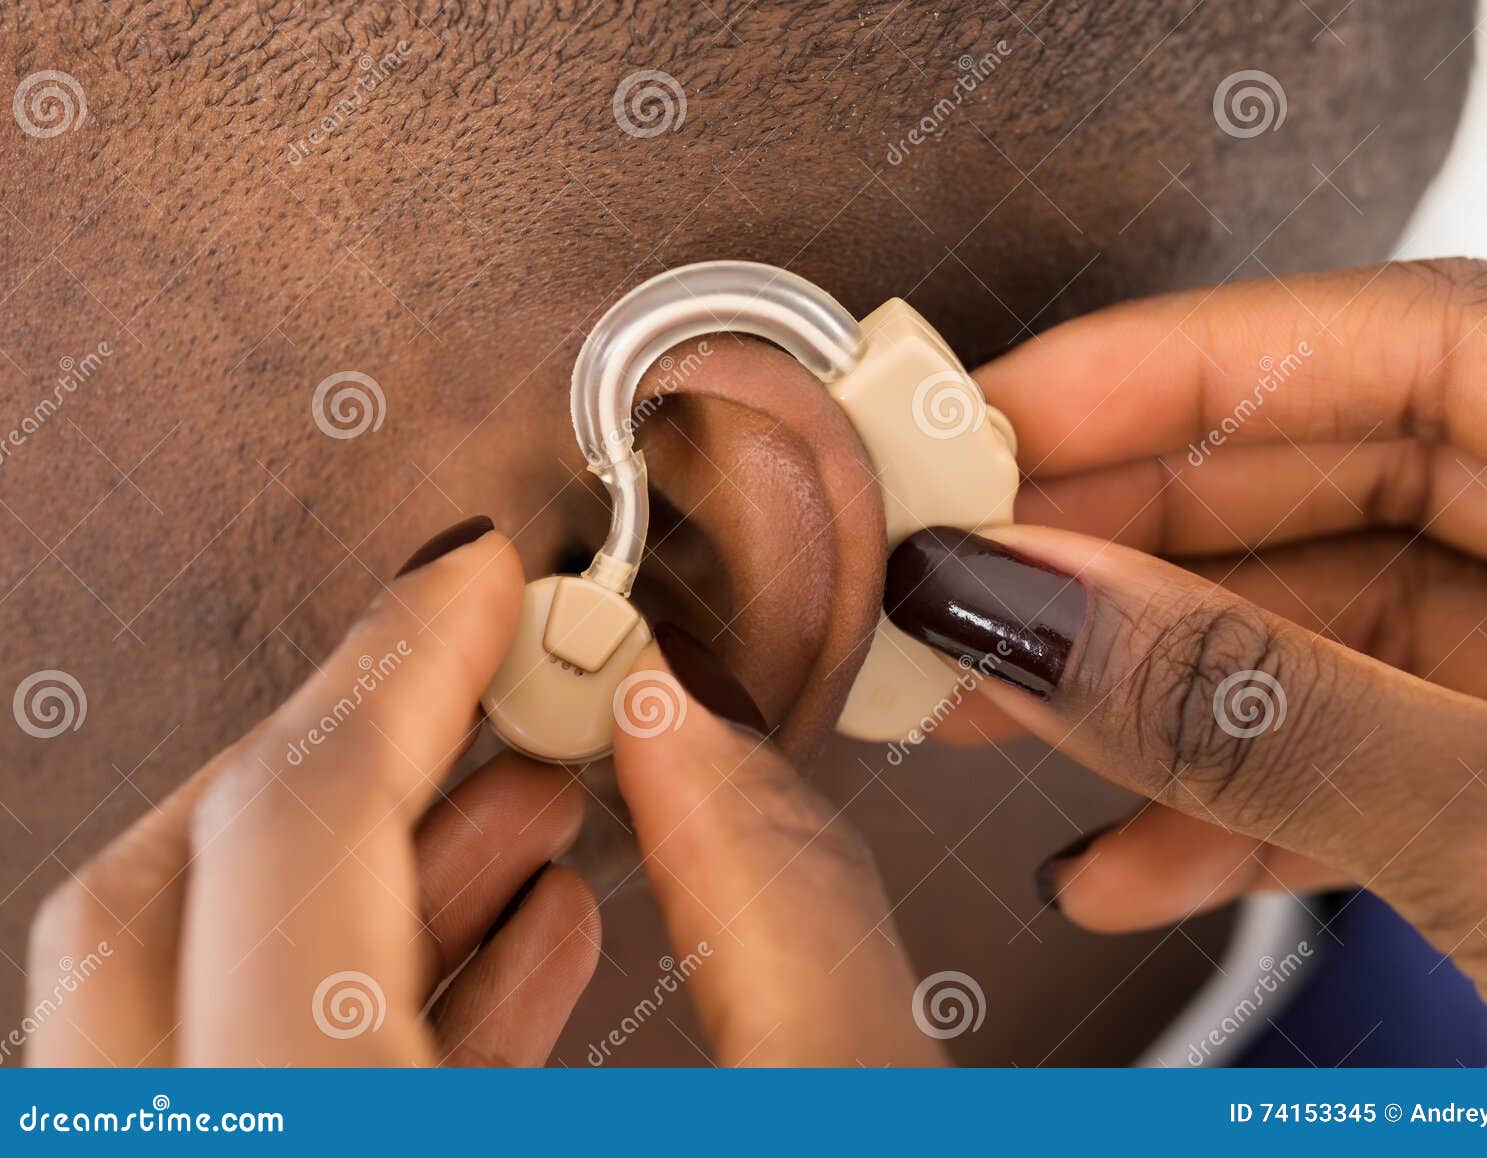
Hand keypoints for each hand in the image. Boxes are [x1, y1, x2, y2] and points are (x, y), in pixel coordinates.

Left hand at [26, 521, 940, 1066]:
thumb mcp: (842, 1114)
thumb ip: (783, 902)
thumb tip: (688, 725)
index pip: (294, 850)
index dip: (404, 669)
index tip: (475, 583)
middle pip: (157, 905)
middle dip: (343, 749)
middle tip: (481, 673)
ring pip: (164, 994)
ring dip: (348, 861)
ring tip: (517, 795)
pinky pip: (229, 1079)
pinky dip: (355, 976)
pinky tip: (506, 922)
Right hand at [889, 259, 1486, 1064]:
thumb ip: (1255, 712)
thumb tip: (1029, 604)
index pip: (1420, 346)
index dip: (1184, 367)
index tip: (1005, 420)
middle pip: (1345, 474)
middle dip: (1130, 541)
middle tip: (969, 573)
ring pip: (1329, 622)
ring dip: (1152, 685)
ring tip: (997, 718)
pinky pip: (1360, 743)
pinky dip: (1233, 801)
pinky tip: (1126, 860)